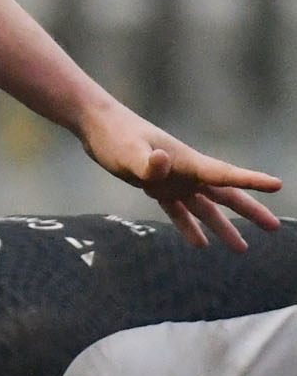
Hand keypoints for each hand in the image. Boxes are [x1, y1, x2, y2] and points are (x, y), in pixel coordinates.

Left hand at [77, 101, 280, 249]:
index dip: (251, 181)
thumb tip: (163, 160)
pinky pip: (178, 210)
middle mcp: (187, 172)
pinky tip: (199, 244)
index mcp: (188, 162)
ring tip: (241, 248)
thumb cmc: (115, 135)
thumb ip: (146, 161)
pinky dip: (189, 226)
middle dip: (250, 211)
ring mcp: (174, 180)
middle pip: (226, 194)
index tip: (277, 185)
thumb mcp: (129, 151)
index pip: (225, 174)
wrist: (98, 126)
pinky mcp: (157, 186)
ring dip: (223, 227)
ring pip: (206, 207)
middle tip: (273, 228)